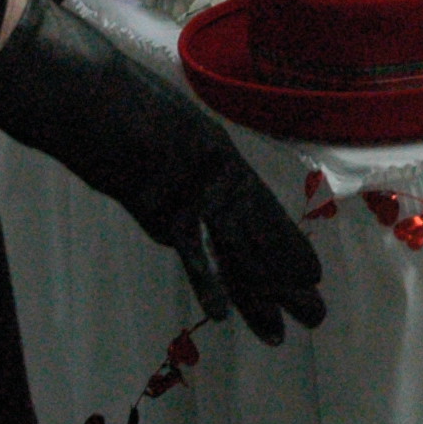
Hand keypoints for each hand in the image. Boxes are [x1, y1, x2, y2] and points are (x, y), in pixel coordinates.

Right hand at [0, 0, 325, 342]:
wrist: (106, 96)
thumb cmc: (135, 105)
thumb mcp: (178, 129)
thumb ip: (190, 161)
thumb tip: (186, 196)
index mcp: (227, 163)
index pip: (266, 215)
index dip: (287, 248)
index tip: (310, 276)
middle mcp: (222, 185)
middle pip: (260, 243)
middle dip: (287, 283)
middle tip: (316, 315)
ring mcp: (199, 200)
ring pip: (238, 255)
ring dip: (263, 294)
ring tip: (289, 328)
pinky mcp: (169, 211)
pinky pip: (193, 254)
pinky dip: (208, 285)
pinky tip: (225, 317)